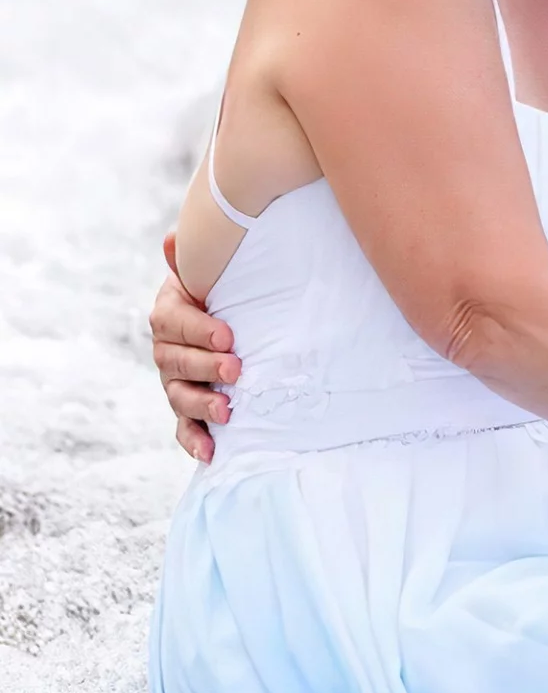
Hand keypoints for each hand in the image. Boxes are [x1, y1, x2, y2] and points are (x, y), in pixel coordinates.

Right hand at [151, 235, 237, 462]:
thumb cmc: (227, 291)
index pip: (173, 322)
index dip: (198, 329)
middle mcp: (166, 349)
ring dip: (201, 404)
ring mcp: (175, 381)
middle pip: (175, 361)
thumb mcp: (214, 273)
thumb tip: (174, 240)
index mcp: (170, 313)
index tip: (228, 335)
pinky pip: (184, 428)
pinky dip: (194, 441)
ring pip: (178, 395)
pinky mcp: (188, 408)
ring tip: (227, 410)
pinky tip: (211, 453)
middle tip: (236, 370)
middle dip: (205, 367)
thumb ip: (194, 260)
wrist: (236, 319)